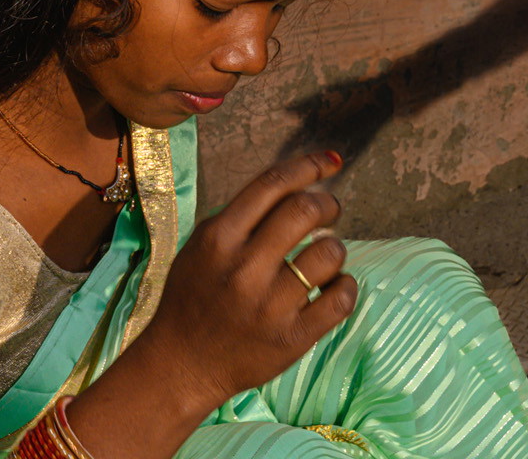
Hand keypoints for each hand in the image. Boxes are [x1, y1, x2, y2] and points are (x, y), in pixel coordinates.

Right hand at [131, 150, 355, 410]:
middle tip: (329, 210)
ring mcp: (270, 304)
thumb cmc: (193, 299)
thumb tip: (294, 185)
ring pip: (329, 253)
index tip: (330, 161)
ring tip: (324, 256)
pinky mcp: (292, 337)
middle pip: (305, 210)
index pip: (273, 184)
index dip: (309, 165)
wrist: (182, 365)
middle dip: (328, 203)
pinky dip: (345, 285)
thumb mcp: (202, 247)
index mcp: (219, 238)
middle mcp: (244, 267)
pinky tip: (333, 286)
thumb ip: (240, 217)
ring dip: (335, 247)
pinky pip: (340, 298)